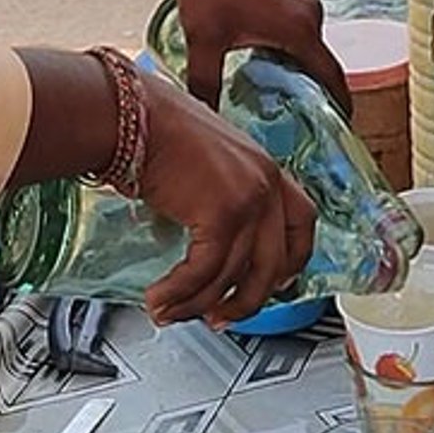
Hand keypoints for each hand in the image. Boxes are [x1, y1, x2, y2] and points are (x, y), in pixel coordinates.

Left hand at [93, 0, 347, 111]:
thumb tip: (204, 122)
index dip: (339, 108)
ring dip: (300, 73)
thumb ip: (206, 83)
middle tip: (302, 130)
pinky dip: (292, 54)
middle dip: (315, 97)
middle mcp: (312, 15)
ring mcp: (305, 2)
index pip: (332, 79)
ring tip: (282, 105)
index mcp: (300, 29)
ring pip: (310, 50)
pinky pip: (302, 34)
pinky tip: (267, 69)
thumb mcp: (204, 39)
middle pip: (322, 66)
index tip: (338, 134)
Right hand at [139, 73, 317, 327]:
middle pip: (273, 264)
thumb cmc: (154, 129)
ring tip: (170, 312)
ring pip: (231, 275)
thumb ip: (220, 191)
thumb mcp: (206, 158)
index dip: (292, 262)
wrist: (131, 115)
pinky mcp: (220, 215)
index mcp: (266, 168)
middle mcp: (265, 184)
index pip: (302, 224)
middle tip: (221, 317)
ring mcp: (248, 200)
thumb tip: (207, 235)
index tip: (278, 284)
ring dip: (197, 303)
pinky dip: (178, 293)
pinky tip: (159, 299)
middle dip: (246, 302)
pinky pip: (203, 272)